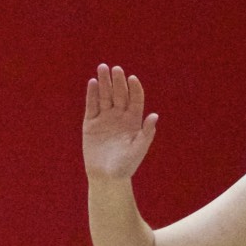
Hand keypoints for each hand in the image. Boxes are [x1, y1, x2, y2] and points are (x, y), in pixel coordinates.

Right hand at [84, 65, 157, 181]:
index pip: (135, 99)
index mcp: (133, 120)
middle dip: (118, 81)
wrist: (106, 177)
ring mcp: (105, 118)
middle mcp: (119, 116)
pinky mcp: (91, 123)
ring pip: (105, 96)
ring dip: (104, 82)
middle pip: (119, 94)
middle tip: (116, 69)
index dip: (134, 89)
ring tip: (102, 68)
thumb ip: (146, 134)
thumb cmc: (125, 166)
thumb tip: (154, 116)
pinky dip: (92, 94)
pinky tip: (93, 83)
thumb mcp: (138, 150)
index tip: (132, 79)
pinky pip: (92, 106)